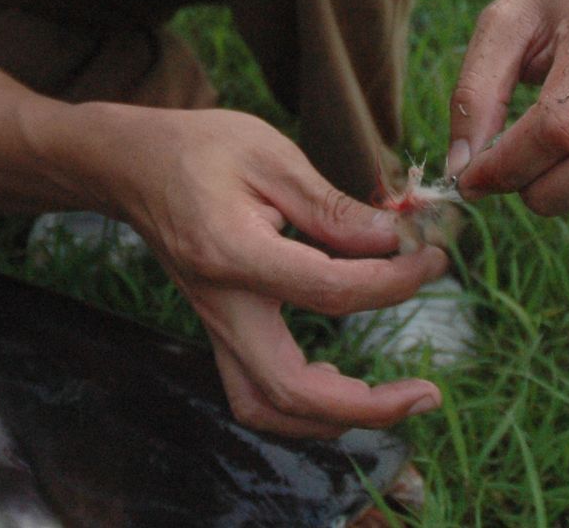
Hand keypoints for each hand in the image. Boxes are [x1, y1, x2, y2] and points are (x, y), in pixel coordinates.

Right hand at [42, 105, 447, 437]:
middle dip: (368, 405)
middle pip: (291, 390)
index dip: (395, 282)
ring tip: (393, 399)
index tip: (433, 260)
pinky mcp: (221, 332)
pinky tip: (344, 381)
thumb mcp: (274, 158)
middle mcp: (222, 306)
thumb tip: (399, 240)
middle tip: (427, 393)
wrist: (135, 168)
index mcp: (234, 254)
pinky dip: (307, 407)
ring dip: (335, 418)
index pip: (331, 291)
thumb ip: (336, 208)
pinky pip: (259, 395)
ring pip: (269, 409)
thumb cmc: (202, 150)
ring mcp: (216, 327)